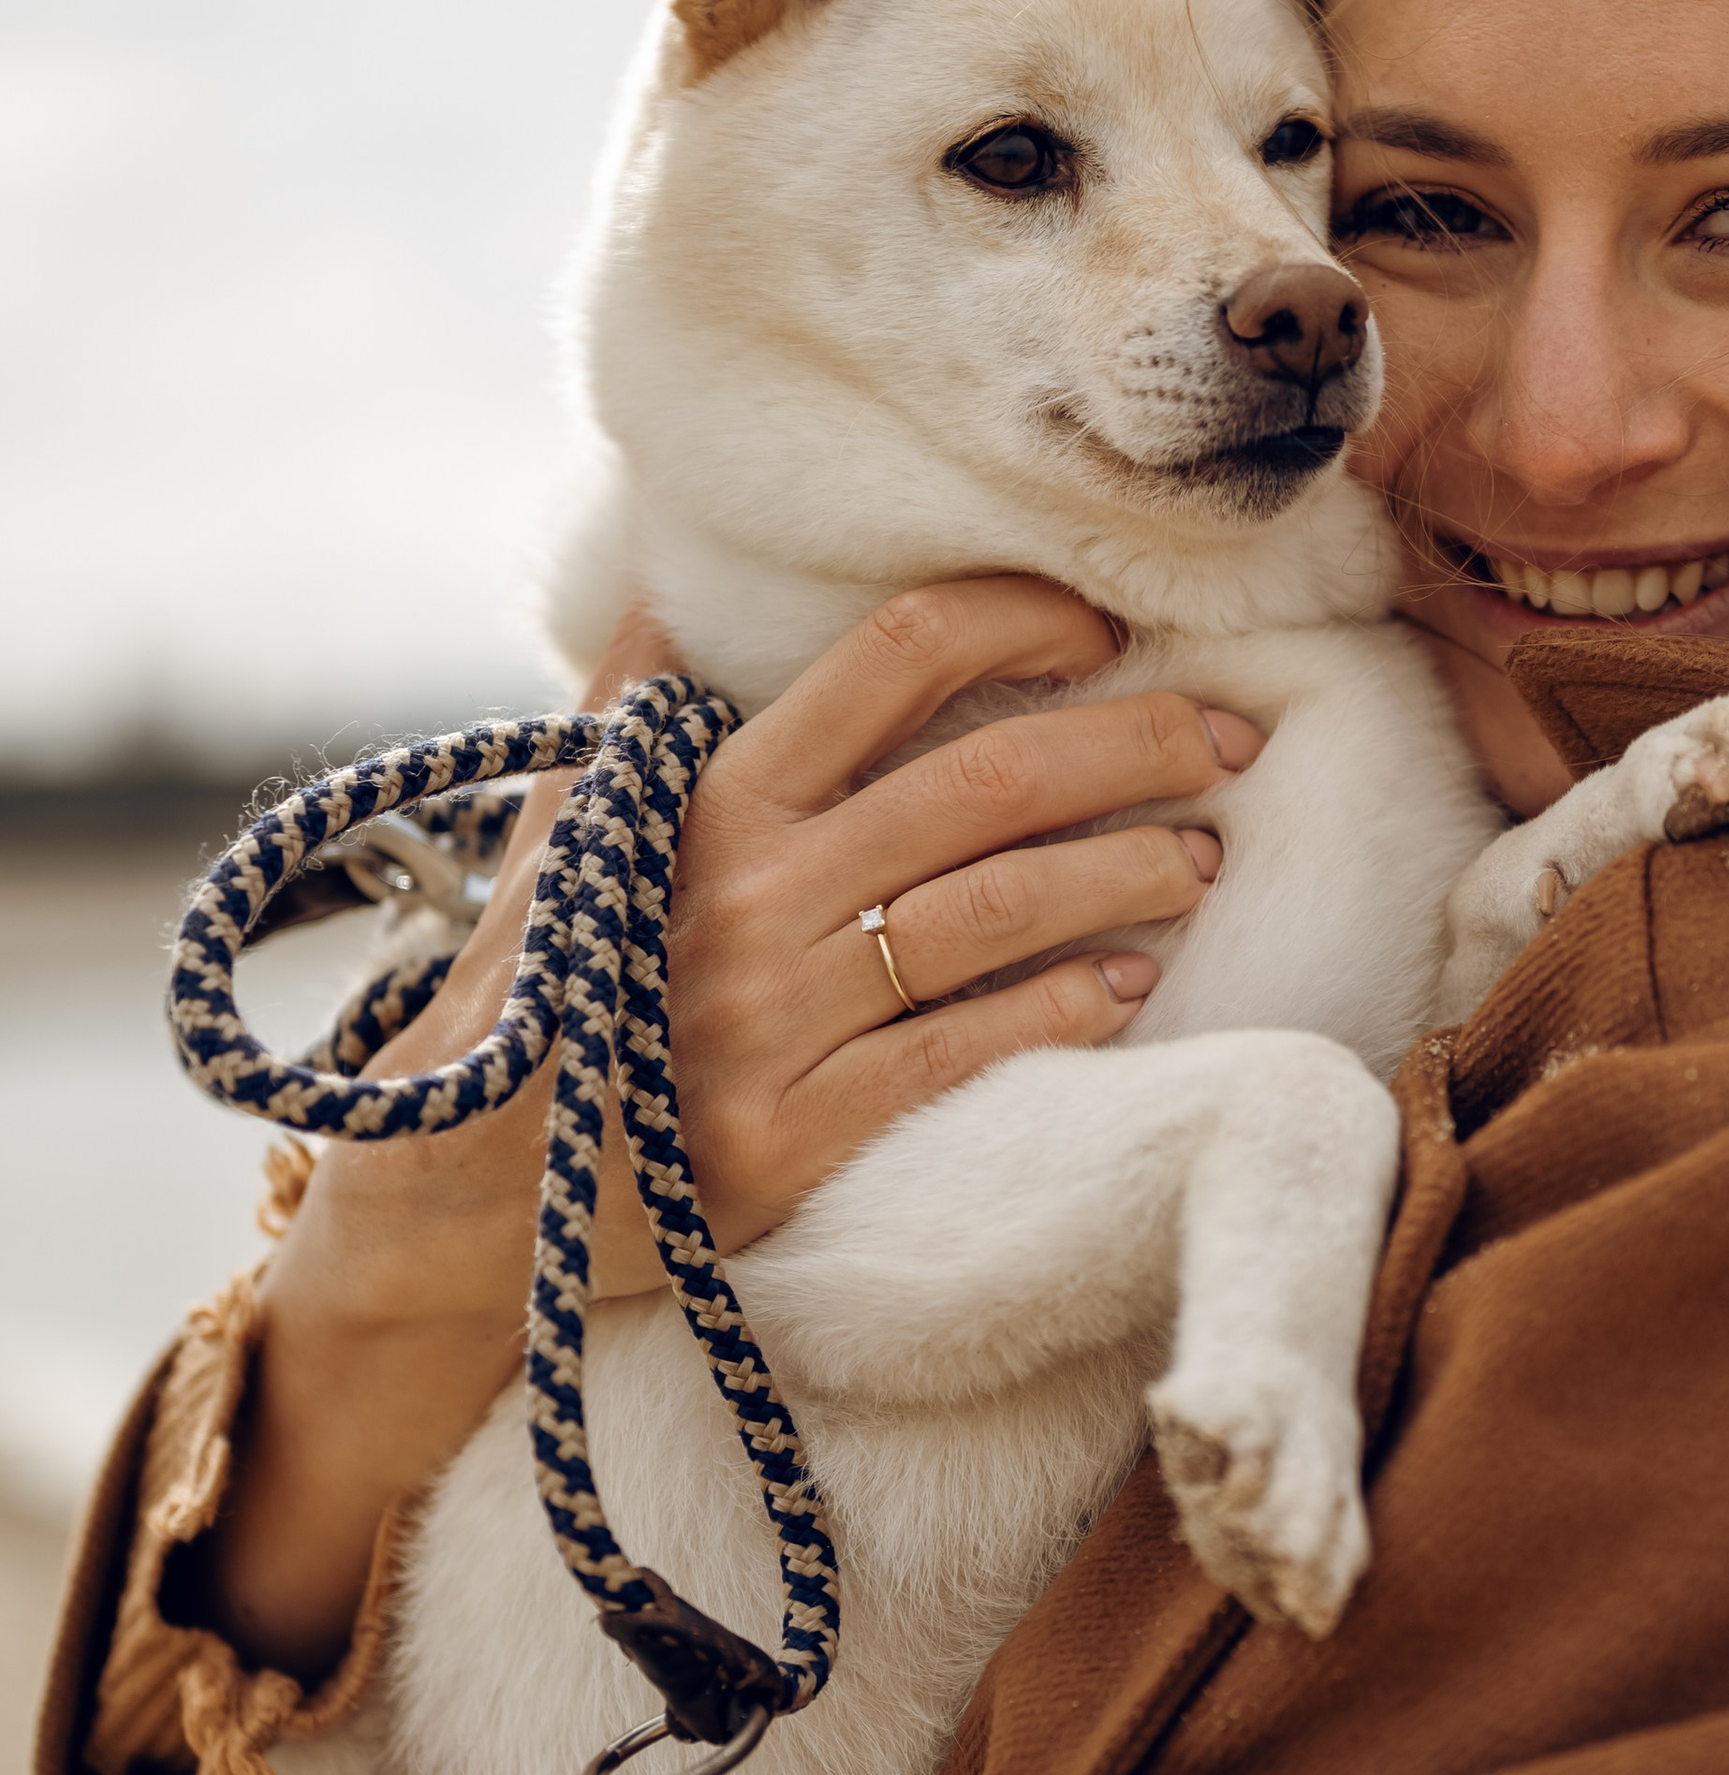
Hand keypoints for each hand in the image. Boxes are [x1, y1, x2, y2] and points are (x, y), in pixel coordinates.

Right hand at [202, 576, 1263, 1673]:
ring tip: (1204, 858)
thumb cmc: (538, 996)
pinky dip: (1061, 1009)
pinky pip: (961, 1052)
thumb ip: (635, 714)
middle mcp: (742, 892)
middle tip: (1229, 738)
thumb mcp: (566, 838)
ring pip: (997, 911)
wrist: (454, 1200)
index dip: (1017, 620)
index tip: (1102, 628)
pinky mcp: (786, 1139)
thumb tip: (671, 573)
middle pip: (985, 779)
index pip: (891, 658)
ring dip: (1129, 873)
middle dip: (1133, 744)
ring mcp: (767, 1019)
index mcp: (703, 799)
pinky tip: (1127, 986)